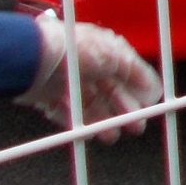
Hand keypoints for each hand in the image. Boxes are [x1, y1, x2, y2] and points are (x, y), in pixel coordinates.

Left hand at [21, 16, 162, 141]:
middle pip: (110, 92)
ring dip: (104, 121)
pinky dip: (80, 124)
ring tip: (112, 135)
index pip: (127, 72)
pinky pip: (68, 113)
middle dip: (124, 110)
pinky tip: (89, 133)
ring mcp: (68, 80)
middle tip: (135, 126)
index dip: (138, 90)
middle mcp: (87, 64)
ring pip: (91, 105)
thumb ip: (137, 73)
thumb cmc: (74, 49)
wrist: (33, 58)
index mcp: (104, 50)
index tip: (148, 106)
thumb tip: (153, 87)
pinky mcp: (50, 96)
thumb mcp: (116, 56)